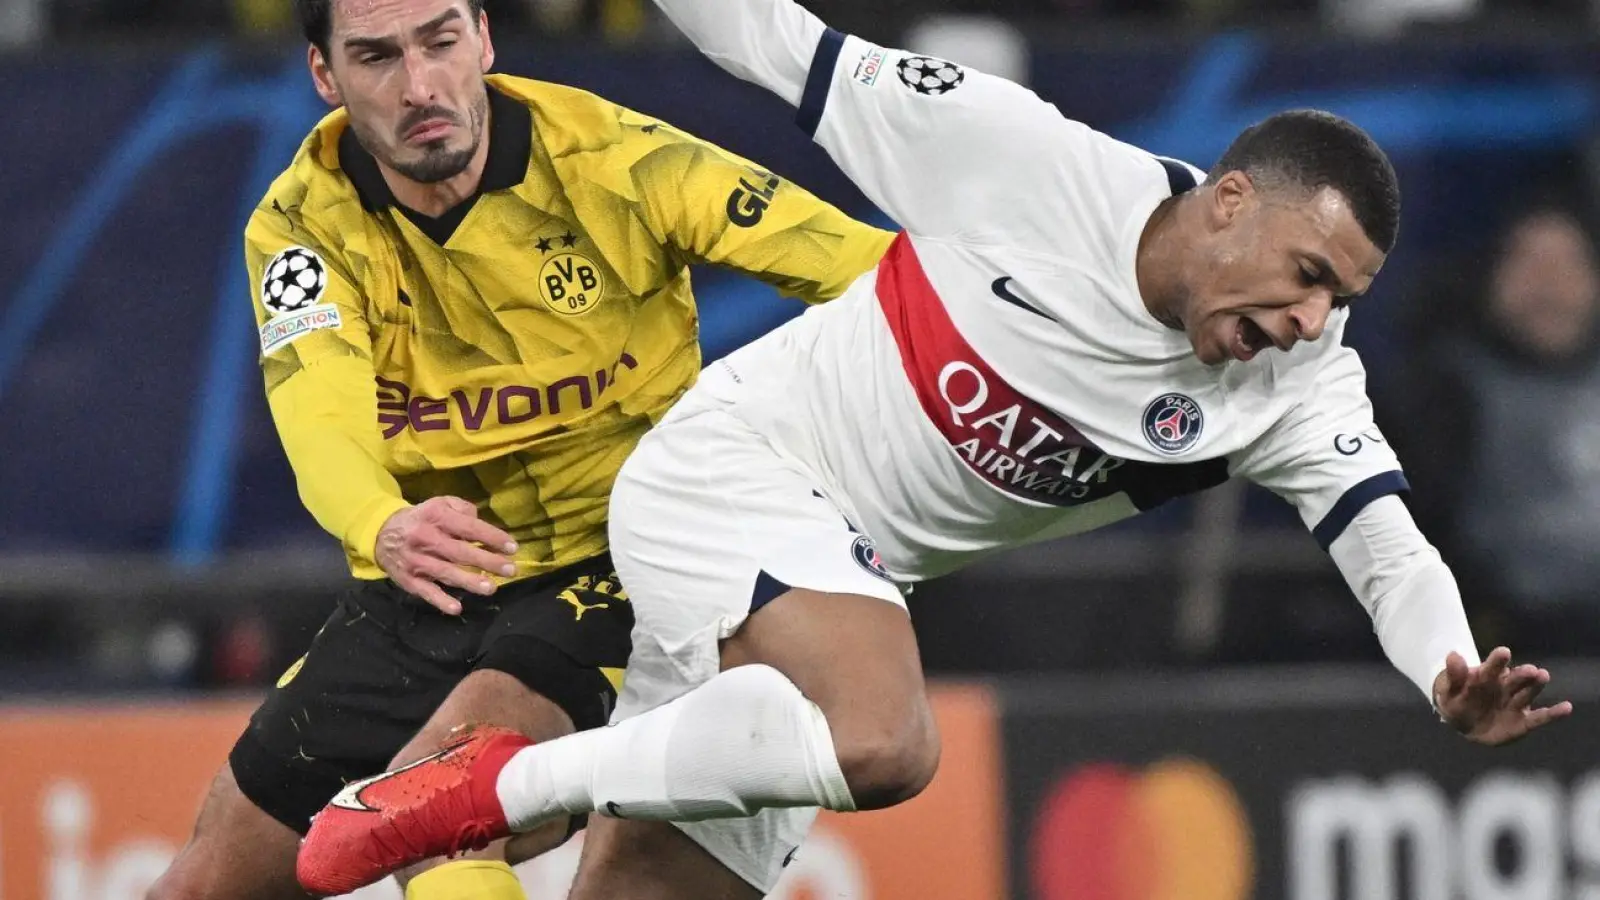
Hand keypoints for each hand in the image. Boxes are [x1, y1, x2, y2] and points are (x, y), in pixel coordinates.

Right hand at [375, 497, 518, 614]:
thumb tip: (481, 522)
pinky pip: (426, 592)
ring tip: (491, 588)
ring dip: (469, 582)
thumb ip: (462, 509)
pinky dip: (440, 600)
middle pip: (460, 552)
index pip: (468, 527)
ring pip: (445, 573)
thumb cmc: (421, 519)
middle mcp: (425, 538)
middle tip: (510, 569)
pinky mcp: (409, 580)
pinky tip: (457, 609)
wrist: (381, 533)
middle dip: (487, 561)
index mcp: (436, 517)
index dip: (491, 537)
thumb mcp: (439, 504)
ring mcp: (416, 561)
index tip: (512, 548)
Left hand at [1432, 647, 1572, 745]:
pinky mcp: (1524, 721)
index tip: (1503, 652)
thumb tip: (1452, 655)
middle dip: (1522, 675)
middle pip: (1515, 679)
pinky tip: (1566, 707)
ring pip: (1527, 693)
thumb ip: (1454, 676)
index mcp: (1486, 677)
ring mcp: (1516, 703)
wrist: (1466, 724)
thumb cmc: (1458, 702)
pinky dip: (1553, 713)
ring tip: (1542, 676)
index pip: (1492, 667)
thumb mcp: (1450, 691)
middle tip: (1531, 670)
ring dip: (1535, 686)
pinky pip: (1539, 718)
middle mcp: (1505, 687)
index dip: (1497, 661)